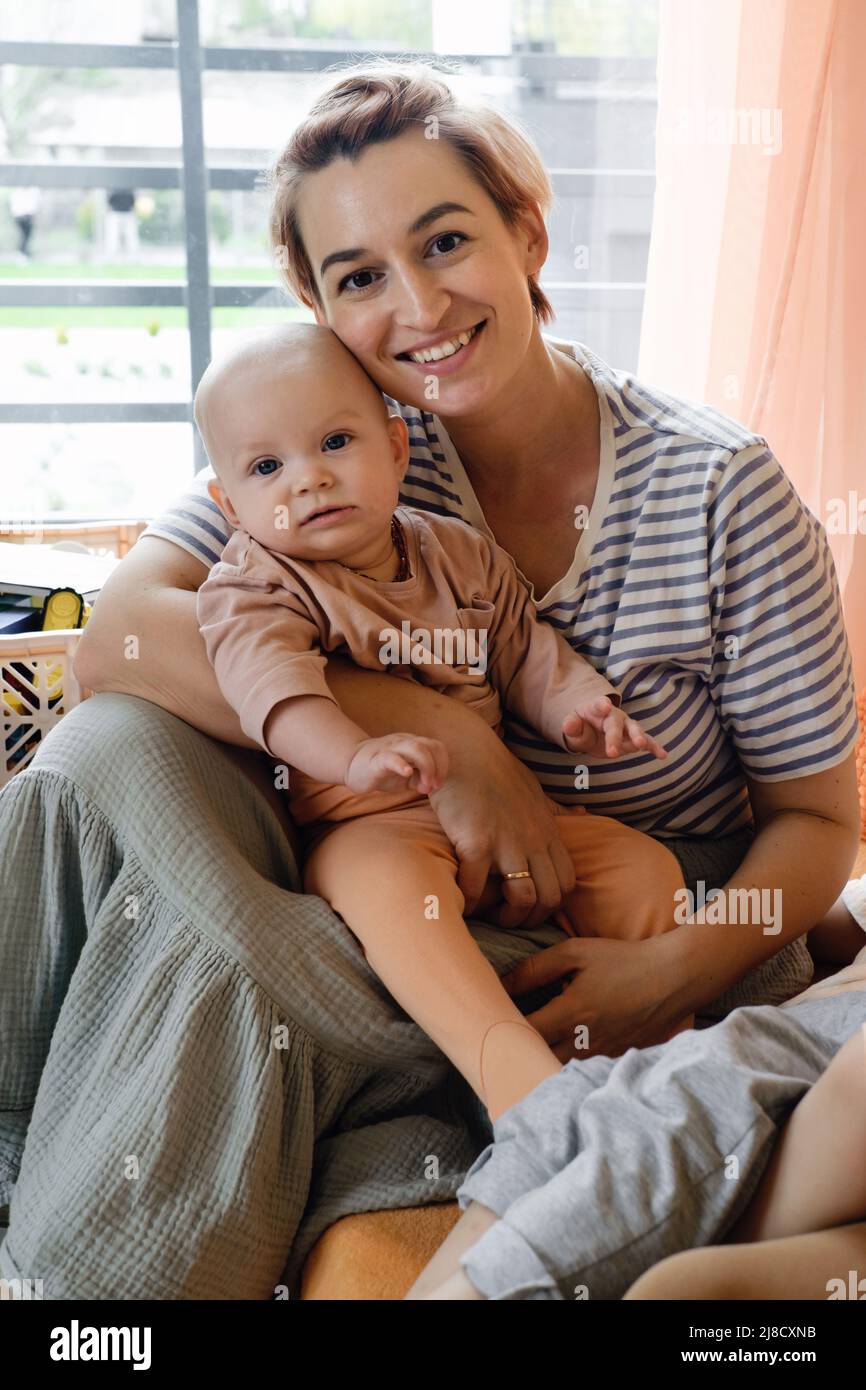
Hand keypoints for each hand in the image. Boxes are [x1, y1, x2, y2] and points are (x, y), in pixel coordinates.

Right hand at [345, 733, 448, 794]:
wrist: (350, 764)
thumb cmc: (381, 770)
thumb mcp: (405, 777)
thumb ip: (419, 780)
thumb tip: (429, 787)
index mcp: (413, 744)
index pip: (437, 747)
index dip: (443, 765)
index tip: (438, 784)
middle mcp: (404, 742)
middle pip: (430, 746)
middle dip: (438, 768)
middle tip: (433, 786)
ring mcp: (390, 748)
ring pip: (416, 748)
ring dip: (427, 767)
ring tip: (424, 786)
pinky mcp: (376, 759)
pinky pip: (391, 757)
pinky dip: (402, 764)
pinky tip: (407, 773)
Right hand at [428, 732, 576, 928]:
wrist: (464, 750)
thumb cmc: (496, 770)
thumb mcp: (535, 789)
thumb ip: (556, 809)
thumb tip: (582, 814)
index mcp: (548, 831)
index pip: (567, 883)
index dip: (551, 904)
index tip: (529, 907)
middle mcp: (533, 839)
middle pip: (550, 897)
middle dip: (531, 918)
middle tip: (507, 917)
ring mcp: (506, 841)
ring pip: (524, 897)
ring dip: (506, 915)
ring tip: (488, 914)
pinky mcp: (477, 841)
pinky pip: (478, 886)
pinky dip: (471, 900)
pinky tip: (462, 899)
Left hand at [500, 934, 682, 1059]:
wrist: (673, 978)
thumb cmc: (622, 961)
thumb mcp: (575, 953)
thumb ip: (534, 969)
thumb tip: (499, 984)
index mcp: (571, 1014)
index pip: (523, 1034)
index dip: (503, 1031)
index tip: (492, 1024)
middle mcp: (585, 1043)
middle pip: (537, 1061)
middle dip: (519, 1054)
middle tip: (505, 1042)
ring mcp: (603, 1057)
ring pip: (559, 1071)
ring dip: (541, 1062)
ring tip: (528, 1052)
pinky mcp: (618, 1062)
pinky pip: (584, 1073)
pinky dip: (568, 1068)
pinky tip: (560, 1055)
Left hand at [562, 696, 667, 759]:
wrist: (592, 730)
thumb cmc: (581, 727)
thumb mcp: (572, 727)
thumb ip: (571, 726)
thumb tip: (568, 724)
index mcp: (596, 708)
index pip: (598, 704)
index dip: (601, 705)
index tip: (605, 704)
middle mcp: (614, 715)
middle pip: (616, 723)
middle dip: (615, 737)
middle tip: (612, 753)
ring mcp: (626, 726)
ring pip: (634, 729)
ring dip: (638, 737)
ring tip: (641, 746)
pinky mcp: (633, 738)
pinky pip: (646, 741)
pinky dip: (655, 747)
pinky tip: (663, 755)